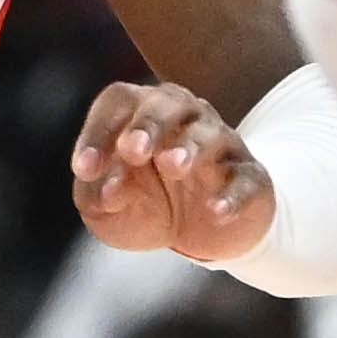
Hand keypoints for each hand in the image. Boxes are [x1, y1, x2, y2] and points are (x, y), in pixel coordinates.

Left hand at [71, 81, 274, 266]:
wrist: (203, 235)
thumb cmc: (149, 207)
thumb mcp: (108, 210)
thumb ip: (96, 197)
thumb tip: (109, 190)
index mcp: (142, 116)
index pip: (120, 102)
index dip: (99, 131)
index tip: (85, 169)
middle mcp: (185, 119)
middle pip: (169, 103)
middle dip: (149, 125)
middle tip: (133, 151)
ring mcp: (222, 146)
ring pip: (209, 133)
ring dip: (189, 147)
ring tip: (174, 167)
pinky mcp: (251, 178)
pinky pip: (246, 179)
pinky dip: (232, 194)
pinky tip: (215, 211)